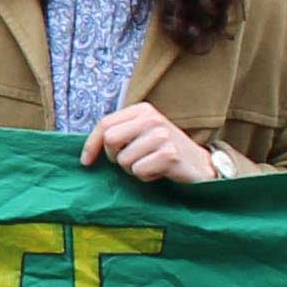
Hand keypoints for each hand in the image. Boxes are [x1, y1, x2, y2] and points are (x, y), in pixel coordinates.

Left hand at [80, 103, 235, 185]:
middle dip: (115, 158)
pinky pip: (139, 171)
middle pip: (110, 140)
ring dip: (133, 170)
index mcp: (142, 110)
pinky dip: (146, 177)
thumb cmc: (164, 152)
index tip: (86, 162)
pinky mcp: (169, 154)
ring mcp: (162, 135)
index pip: (104, 124)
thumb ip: (120, 133)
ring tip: (150, 165)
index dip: (91, 144)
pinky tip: (160, 171)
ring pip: (124, 160)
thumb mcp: (142, 134)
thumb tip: (87, 149)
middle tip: (132, 161)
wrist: (200, 165)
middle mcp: (152, 118)